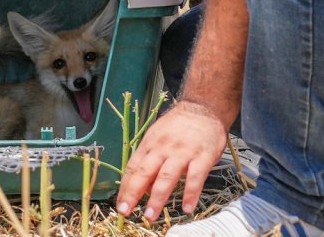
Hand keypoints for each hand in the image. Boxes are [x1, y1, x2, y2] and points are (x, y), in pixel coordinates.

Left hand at [116, 101, 227, 220]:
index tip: (120, 204)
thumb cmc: (178, 126)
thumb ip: (149, 161)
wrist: (204, 108)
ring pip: (166, 177)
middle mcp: (163, 148)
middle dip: (133, 194)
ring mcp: (182, 152)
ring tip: (151, 215)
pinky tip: (187, 207)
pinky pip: (195, 177)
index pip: (132, 167)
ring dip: (157, 198)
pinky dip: (190, 193)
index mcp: (150, 143)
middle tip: (126, 212)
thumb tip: (142, 187)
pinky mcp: (202, 156)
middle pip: (144, 172)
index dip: (125, 187)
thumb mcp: (157, 137)